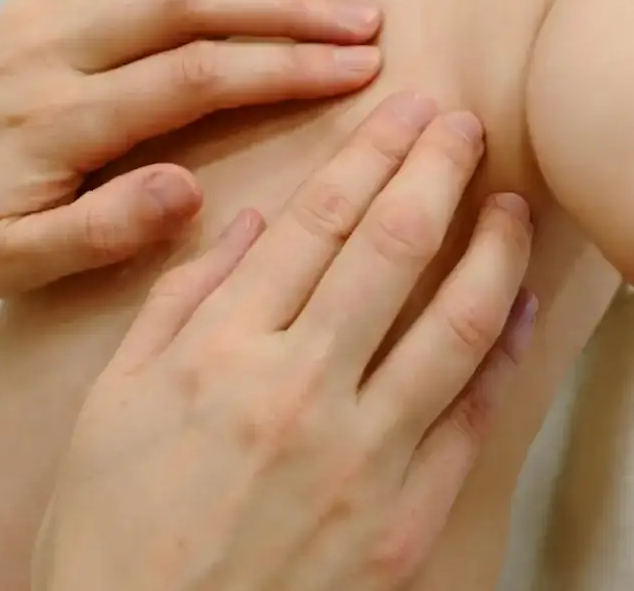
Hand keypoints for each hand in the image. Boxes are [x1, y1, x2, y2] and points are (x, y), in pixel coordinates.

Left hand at [0, 0, 380, 303]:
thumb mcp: (5, 264)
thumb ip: (99, 232)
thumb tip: (191, 191)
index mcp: (60, 119)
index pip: (196, 77)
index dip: (285, 66)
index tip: (360, 68)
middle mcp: (60, 49)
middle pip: (193, 5)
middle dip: (290, 5)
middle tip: (367, 10)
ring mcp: (51, 16)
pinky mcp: (45, 5)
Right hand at [34, 93, 535, 590]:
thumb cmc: (114, 523)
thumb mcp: (114, 397)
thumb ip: (181, 297)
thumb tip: (249, 225)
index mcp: (224, 349)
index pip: (318, 220)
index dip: (369, 153)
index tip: (404, 110)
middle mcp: (300, 388)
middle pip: (391, 247)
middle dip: (436, 170)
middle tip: (465, 124)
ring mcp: (362, 456)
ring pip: (453, 324)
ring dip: (493, 250)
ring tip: (514, 203)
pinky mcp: (403, 521)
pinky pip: (469, 419)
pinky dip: (504, 354)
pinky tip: (519, 307)